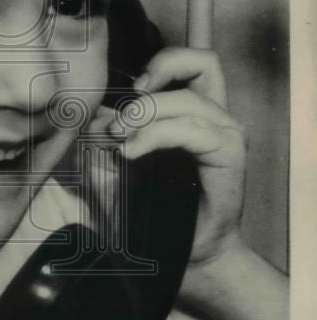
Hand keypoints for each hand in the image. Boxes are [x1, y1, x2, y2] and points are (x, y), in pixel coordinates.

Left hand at [102, 47, 248, 269]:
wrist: (178, 259)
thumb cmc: (148, 216)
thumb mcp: (110, 168)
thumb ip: (104, 136)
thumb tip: (89, 112)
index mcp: (190, 113)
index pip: (189, 61)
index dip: (157, 63)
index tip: (122, 92)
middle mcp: (212, 117)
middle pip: (200, 62)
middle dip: (153, 79)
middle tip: (118, 120)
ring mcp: (224, 134)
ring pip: (188, 98)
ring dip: (146, 114)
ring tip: (120, 141)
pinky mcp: (229, 155)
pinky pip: (193, 128)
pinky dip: (157, 135)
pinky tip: (133, 152)